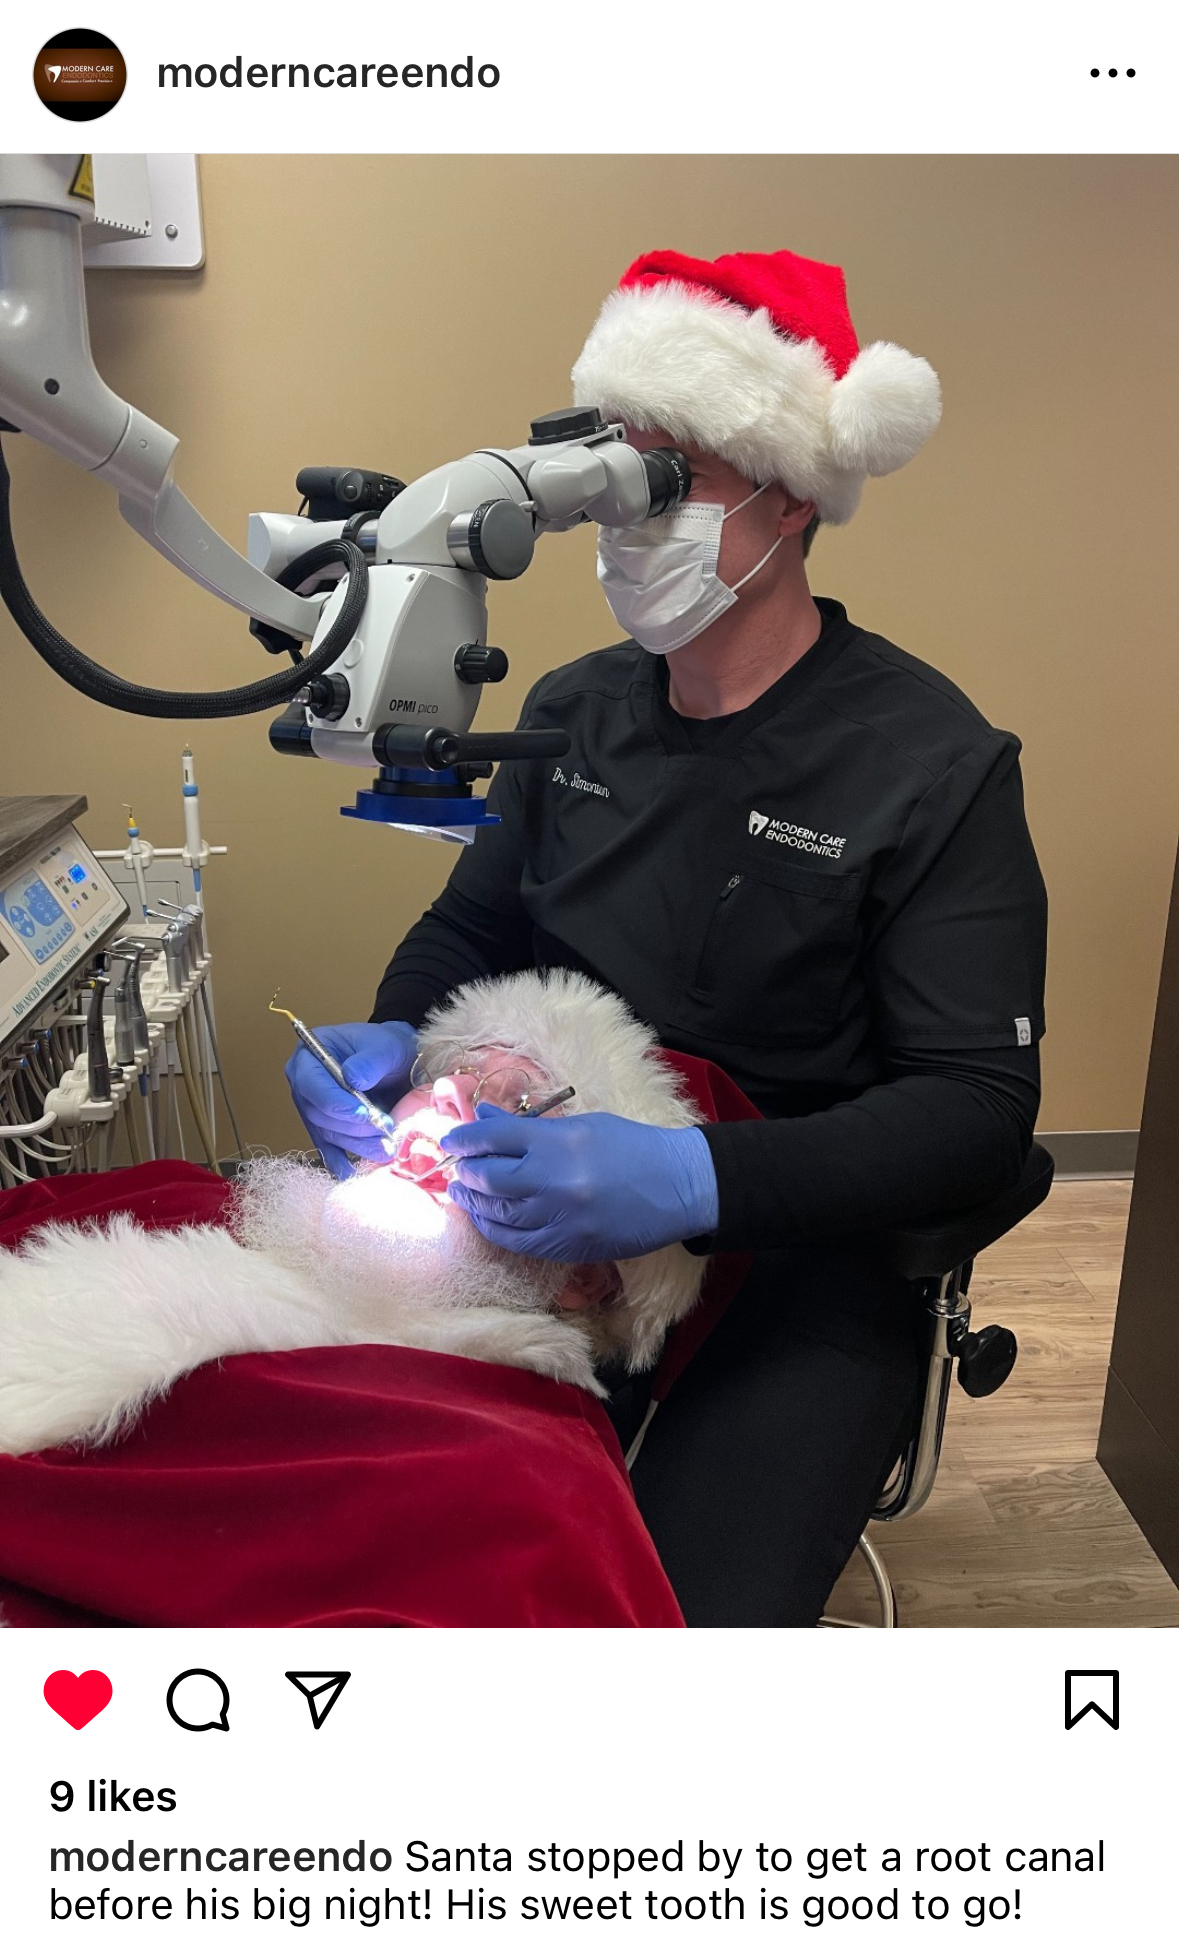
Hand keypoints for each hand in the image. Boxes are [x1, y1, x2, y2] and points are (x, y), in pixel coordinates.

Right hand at [285, 1019, 416, 1177]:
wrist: (396, 1063)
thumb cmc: (386, 1048)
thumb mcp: (384, 1046)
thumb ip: (370, 1061)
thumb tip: (353, 1079)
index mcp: (309, 1056)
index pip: (311, 1083)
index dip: (334, 1102)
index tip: (363, 1113)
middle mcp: (304, 1085)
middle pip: (319, 1113)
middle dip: (353, 1126)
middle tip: (384, 1130)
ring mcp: (313, 1109)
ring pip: (328, 1133)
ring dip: (357, 1144)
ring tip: (385, 1149)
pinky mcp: (326, 1129)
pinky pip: (329, 1149)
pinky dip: (341, 1162)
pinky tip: (353, 1173)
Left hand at [440, 1104, 718, 1262]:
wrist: (678, 1187)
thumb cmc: (632, 1147)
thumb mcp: (582, 1124)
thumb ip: (530, 1125)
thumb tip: (484, 1117)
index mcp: (558, 1142)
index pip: (493, 1137)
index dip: (466, 1137)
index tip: (452, 1139)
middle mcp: (553, 1180)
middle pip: (488, 1177)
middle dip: (466, 1171)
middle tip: (458, 1167)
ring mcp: (559, 1217)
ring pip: (498, 1214)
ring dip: (474, 1202)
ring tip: (464, 1192)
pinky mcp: (568, 1246)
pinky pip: (518, 1242)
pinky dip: (496, 1230)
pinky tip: (488, 1219)